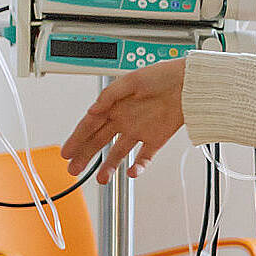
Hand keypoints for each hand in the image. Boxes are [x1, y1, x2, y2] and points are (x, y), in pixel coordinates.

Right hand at [59, 61, 189, 181]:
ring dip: (109, 166)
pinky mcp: (157, 139)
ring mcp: (139, 131)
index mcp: (114, 106)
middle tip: (73, 169)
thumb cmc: (162, 76)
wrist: (188, 83)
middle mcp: (124, 120)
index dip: (77, 139)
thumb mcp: (131, 81)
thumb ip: (110, 96)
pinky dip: (139, 165)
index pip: (89, 125)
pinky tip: (132, 172)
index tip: (66, 152)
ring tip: (102, 180)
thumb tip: (93, 110)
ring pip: (119, 152)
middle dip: (85, 156)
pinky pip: (145, 156)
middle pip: (99, 142)